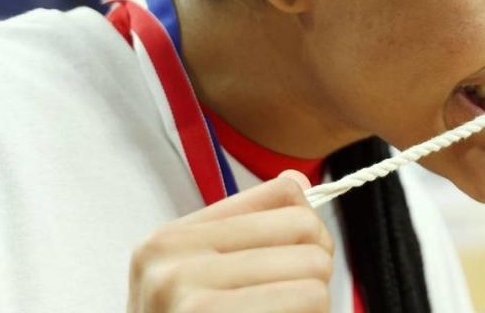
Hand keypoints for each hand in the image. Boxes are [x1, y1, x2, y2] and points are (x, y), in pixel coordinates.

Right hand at [128, 171, 333, 312]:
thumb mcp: (198, 280)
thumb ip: (247, 229)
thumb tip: (297, 183)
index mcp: (169, 240)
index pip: (282, 197)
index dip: (307, 229)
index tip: (298, 258)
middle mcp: (172, 262)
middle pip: (306, 232)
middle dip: (315, 269)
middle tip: (296, 301)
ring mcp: (189, 299)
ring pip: (314, 274)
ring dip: (314, 306)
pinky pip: (307, 304)